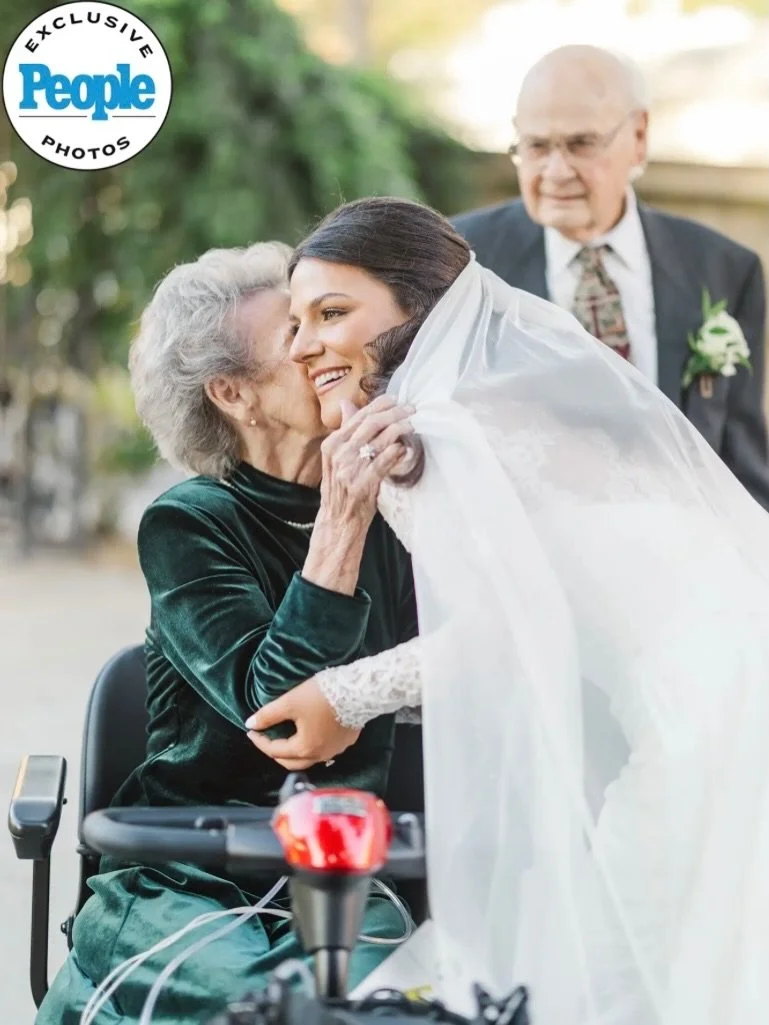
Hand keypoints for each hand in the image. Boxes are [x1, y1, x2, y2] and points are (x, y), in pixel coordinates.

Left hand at [245, 677, 360, 770]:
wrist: (359, 691)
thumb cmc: (322, 697)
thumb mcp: (290, 702)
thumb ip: (268, 715)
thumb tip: (251, 724)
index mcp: (304, 749)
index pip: (274, 750)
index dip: (259, 740)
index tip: (251, 730)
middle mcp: (320, 755)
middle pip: (291, 762)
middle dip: (275, 752)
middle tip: (266, 738)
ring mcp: (335, 750)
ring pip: (308, 758)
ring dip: (294, 751)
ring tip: (286, 736)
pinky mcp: (346, 741)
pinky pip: (324, 749)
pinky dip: (311, 745)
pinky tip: (310, 733)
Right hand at [318, 395, 413, 531]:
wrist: (337, 521)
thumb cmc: (341, 488)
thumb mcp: (337, 457)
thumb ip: (346, 431)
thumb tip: (347, 403)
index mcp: (332, 444)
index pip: (358, 416)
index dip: (380, 405)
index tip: (396, 400)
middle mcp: (339, 453)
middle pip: (371, 423)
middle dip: (395, 413)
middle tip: (411, 410)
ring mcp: (350, 469)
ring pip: (380, 439)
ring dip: (400, 429)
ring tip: (412, 426)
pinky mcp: (362, 484)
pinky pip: (384, 461)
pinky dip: (397, 452)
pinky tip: (406, 448)